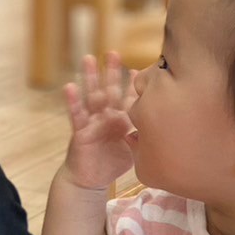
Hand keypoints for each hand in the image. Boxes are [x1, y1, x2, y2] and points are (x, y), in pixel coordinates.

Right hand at [63, 51, 136, 190]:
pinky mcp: (80, 131)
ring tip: (88, 59)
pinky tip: (69, 87)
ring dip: (89, 77)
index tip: (142, 69)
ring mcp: (92, 121)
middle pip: (109, 90)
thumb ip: (145, 138)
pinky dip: (72, 100)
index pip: (129, 98)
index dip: (134, 85)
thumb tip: (165, 129)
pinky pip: (76, 114)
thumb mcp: (133, 150)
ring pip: (91, 96)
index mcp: (121, 119)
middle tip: (114, 53)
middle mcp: (106, 116)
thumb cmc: (111, 163)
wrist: (90, 180)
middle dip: (111, 72)